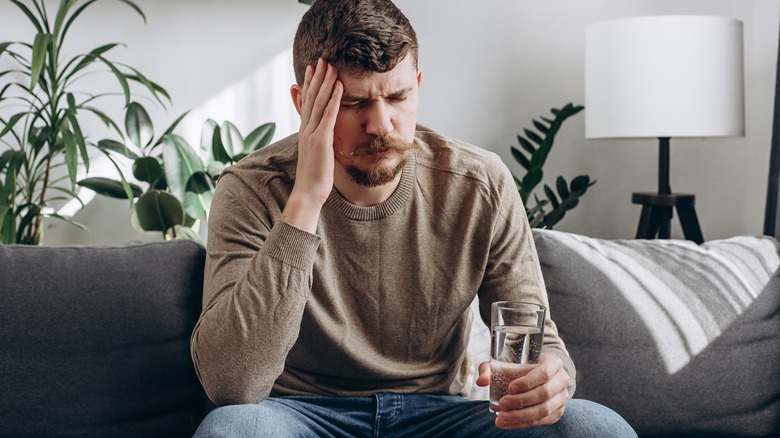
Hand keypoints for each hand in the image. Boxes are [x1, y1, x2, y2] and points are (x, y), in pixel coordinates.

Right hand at [282, 59, 342, 232]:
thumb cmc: (315, 178)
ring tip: (330, 65)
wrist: (308, 193)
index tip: (313, 69)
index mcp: (305, 132)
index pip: (307, 103)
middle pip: (311, 97)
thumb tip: (322, 137)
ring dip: (325, 82)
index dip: (309, 85)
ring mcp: (312, 133)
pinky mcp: (320, 140)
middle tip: (321, 59)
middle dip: (316, 77)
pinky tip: (339, 86)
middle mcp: (306, 129)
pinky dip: (333, 99)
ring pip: (318, 102)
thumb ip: (319, 142)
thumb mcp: (317, 156)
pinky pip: (328, 115)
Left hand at [476, 353, 570, 428]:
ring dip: (522, 415)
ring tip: (502, 417)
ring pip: (544, 410)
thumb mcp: (506, 364)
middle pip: (544, 393)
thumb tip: (481, 381)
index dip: (527, 382)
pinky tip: (508, 423)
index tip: (510, 388)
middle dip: (521, 401)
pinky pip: (542, 421)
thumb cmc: (522, 368)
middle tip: (502, 404)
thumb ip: (490, 369)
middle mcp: (562, 380)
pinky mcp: (557, 412)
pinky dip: (523, 423)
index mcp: (553, 362)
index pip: (544, 372)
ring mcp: (562, 398)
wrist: (538, 376)